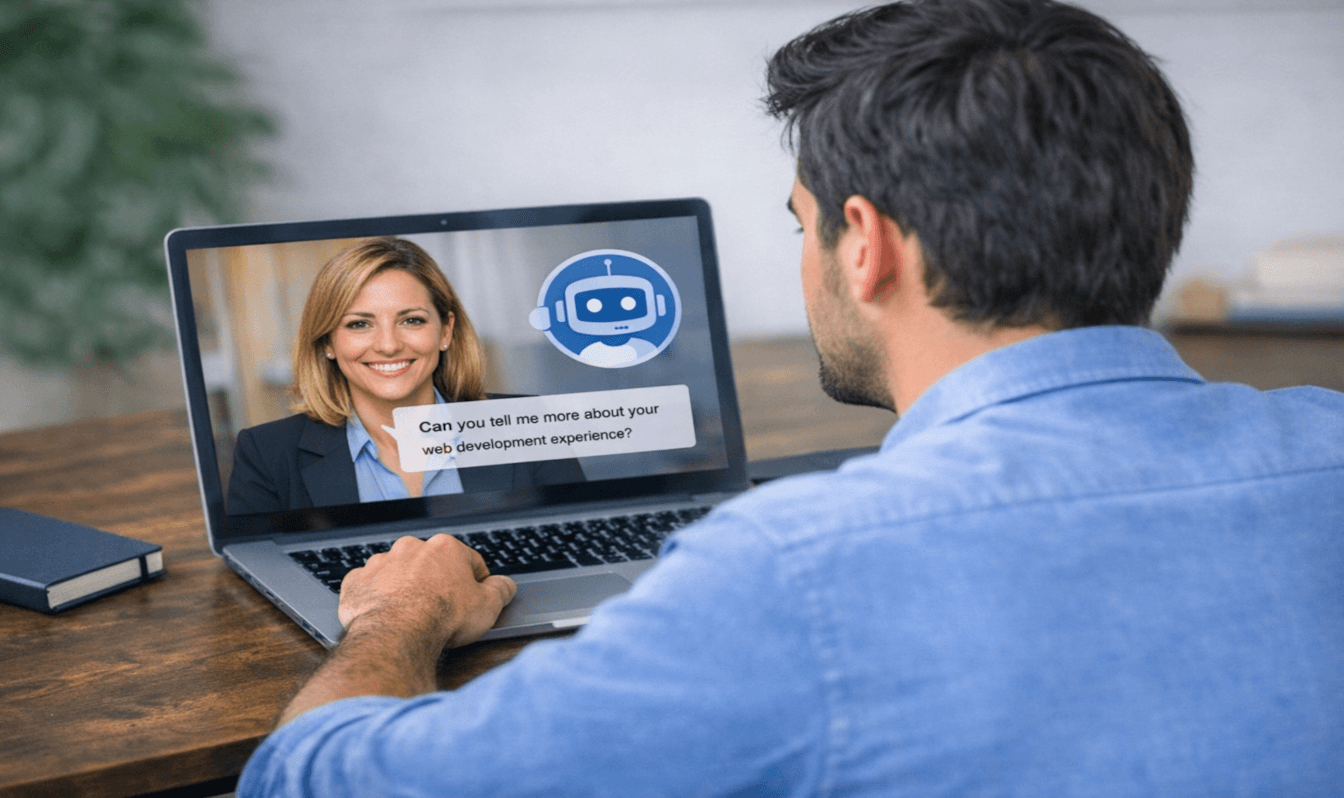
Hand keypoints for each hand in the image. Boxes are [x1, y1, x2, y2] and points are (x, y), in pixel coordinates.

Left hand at [338, 534, 516, 650]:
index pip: (468, 561)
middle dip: (436, 582)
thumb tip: (506, 585)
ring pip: (398, 573)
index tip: (472, 599)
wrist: (396, 635)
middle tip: (441, 610)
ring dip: (405, 588)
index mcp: (445, 548)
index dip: (474, 583)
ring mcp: (381, 563)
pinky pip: (369, 586)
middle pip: (430, 564)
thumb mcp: (488, 606)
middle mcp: (411, 548)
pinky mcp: (357, 581)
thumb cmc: (441, 618)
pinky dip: (376, 598)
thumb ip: (501, 590)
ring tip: (411, 615)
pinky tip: (385, 615)